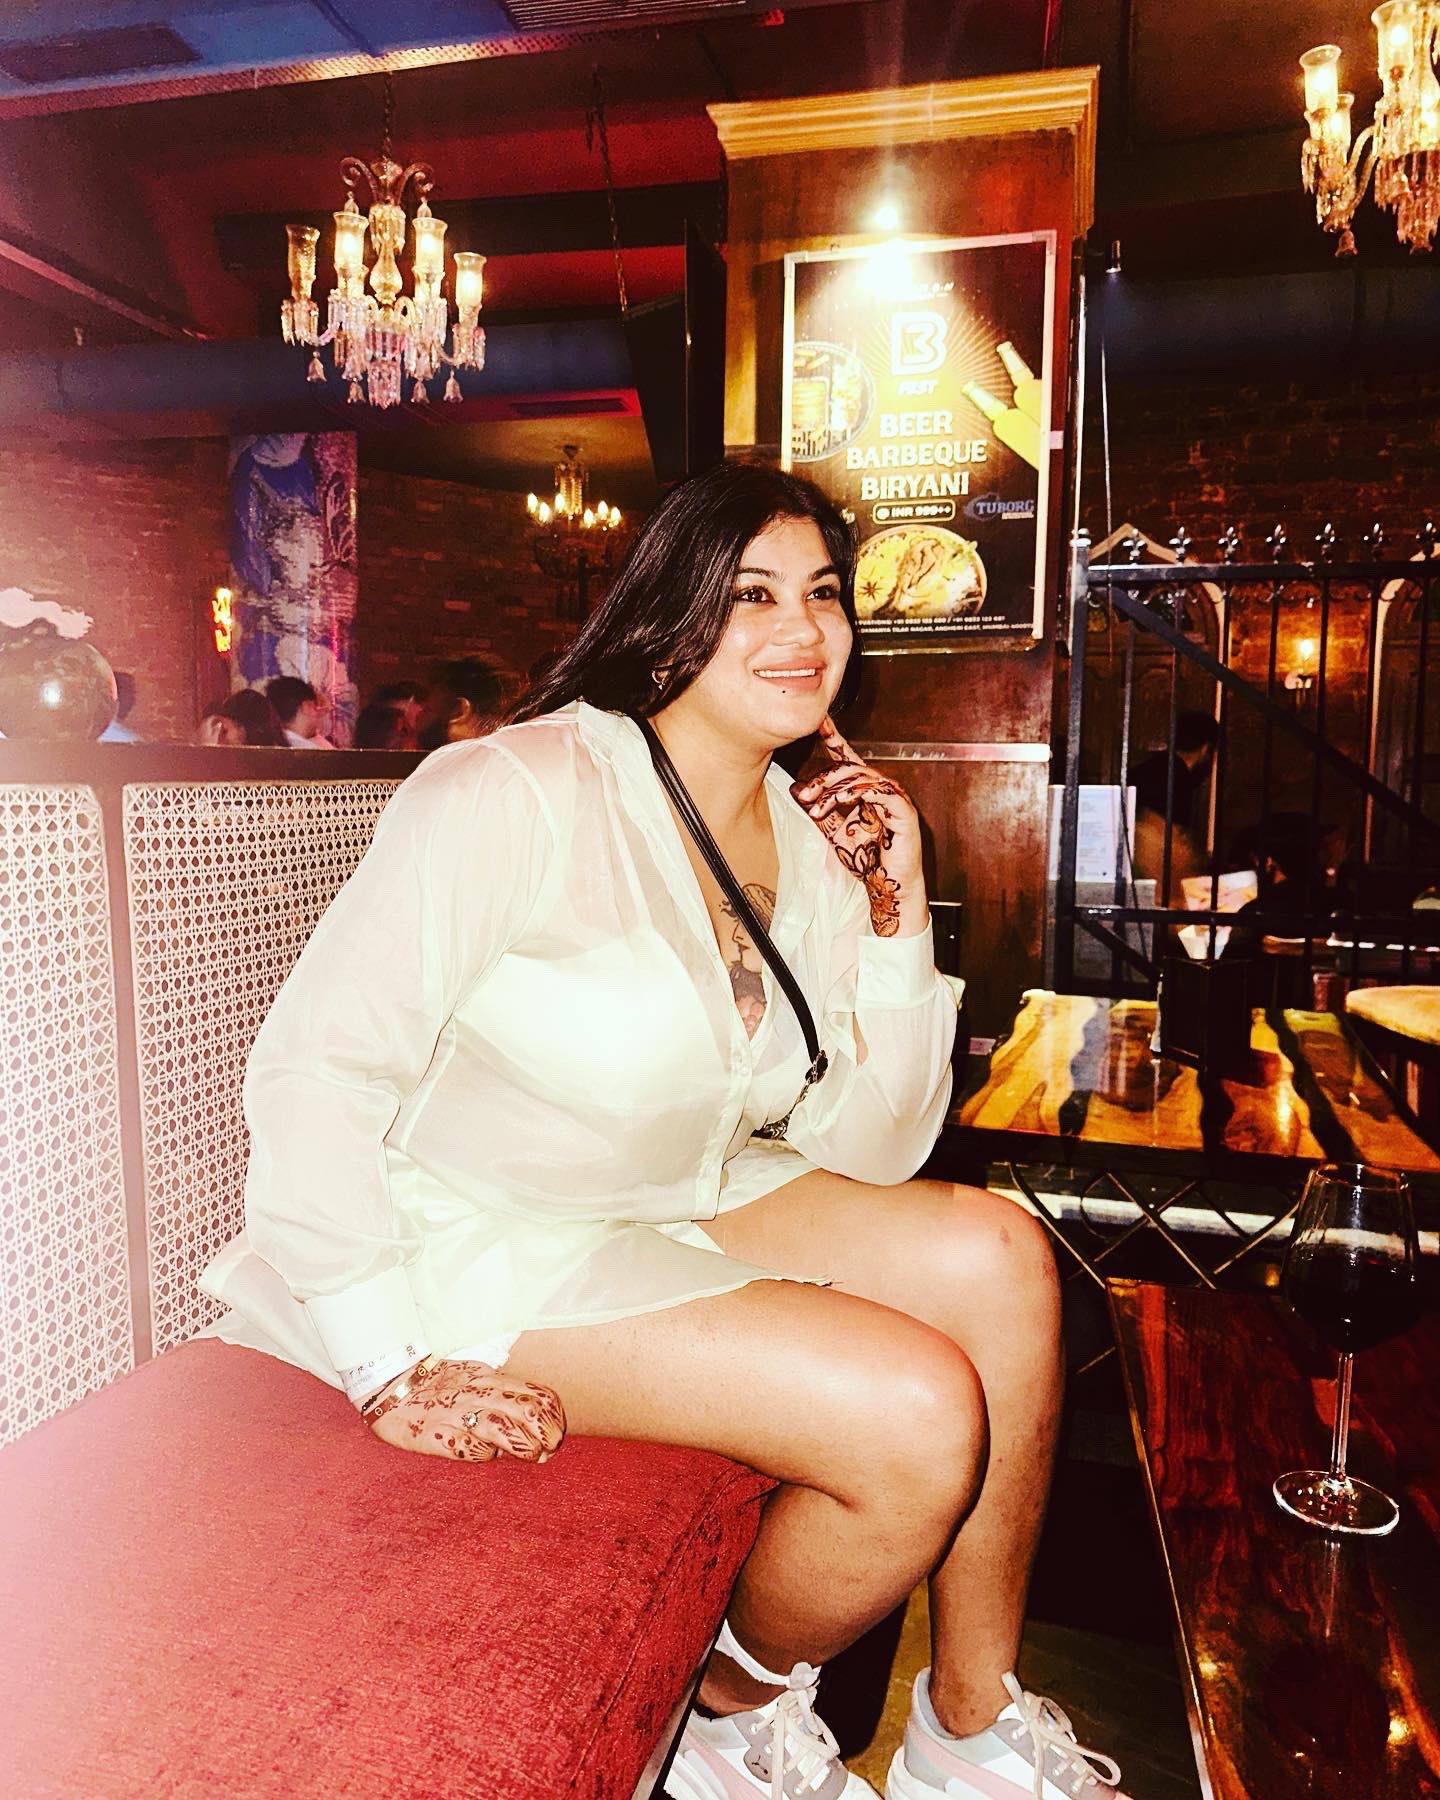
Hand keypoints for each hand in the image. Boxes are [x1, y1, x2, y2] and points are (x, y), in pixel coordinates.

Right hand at [369, 1358, 565, 1463]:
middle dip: (546, 1432)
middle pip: (526, 1411)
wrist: (389, 1384)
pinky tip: (487, 1455)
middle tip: (551, 1448)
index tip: (557, 1431)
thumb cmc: (437, 1387)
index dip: (553, 1414)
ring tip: (532, 1455)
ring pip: (503, 1427)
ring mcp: (458, 1414)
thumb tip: (533, 1427)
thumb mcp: (475, 1379)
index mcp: (490, 1379)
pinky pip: (468, 1447)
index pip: (536, 1393)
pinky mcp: (437, 1435)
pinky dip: (483, 1452)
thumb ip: (502, 1397)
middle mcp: (478, 1394)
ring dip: (524, 1444)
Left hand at [790, 717, 926, 937]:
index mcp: (867, 790)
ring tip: (815, 809)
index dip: (835, 738)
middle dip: (822, 779)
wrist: (887, 887)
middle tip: (804, 795)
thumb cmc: (867, 859)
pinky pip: (880, 792)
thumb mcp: (833, 831)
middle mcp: (882, 789)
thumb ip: (818, 810)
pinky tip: (840, 803)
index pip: (849, 759)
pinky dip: (857, 794)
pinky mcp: (904, 812)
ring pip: (862, 777)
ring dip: (833, 791)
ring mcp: (895, 798)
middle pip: (850, 768)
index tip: (819, 721)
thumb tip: (795, 790)